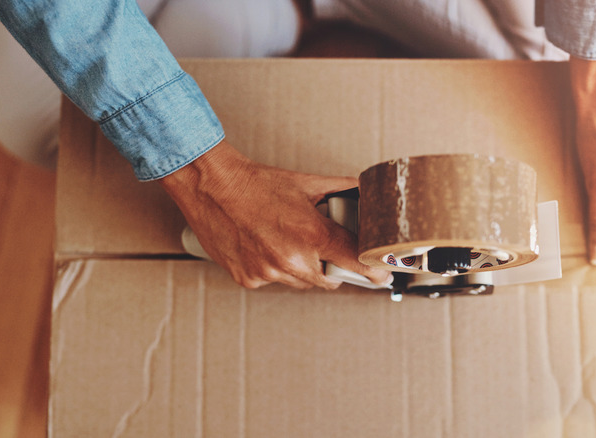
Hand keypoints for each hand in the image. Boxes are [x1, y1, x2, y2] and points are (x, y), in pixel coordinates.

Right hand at [159, 139, 391, 288]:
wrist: (211, 186)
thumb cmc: (256, 183)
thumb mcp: (307, 184)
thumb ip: (343, 190)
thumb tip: (367, 193)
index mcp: (311, 234)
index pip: (357, 263)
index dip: (374, 270)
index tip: (383, 273)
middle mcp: (291, 258)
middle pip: (330, 279)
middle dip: (332, 265)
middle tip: (323, 245)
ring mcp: (269, 272)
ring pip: (301, 282)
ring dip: (302, 267)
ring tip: (287, 239)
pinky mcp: (249, 279)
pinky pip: (274, 281)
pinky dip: (275, 268)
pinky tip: (266, 245)